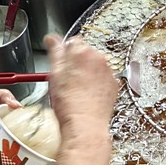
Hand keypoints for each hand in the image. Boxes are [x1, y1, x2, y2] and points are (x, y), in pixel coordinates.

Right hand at [46, 35, 118, 164]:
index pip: (72, 42)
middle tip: (67, 80)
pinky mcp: (114, 84)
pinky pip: (103, 78)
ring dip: (87, 73)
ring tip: (77, 90)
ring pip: (94, 66)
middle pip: (85, 53)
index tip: (61, 65)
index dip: (64, 54)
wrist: (85, 126)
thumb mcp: (54, 75)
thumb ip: (55, 52)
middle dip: (76, 63)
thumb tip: (52, 38)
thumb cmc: (69, 104)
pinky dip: (96, 83)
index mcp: (82, 52)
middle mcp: (99, 58)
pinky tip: (87, 95)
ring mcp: (108, 72)